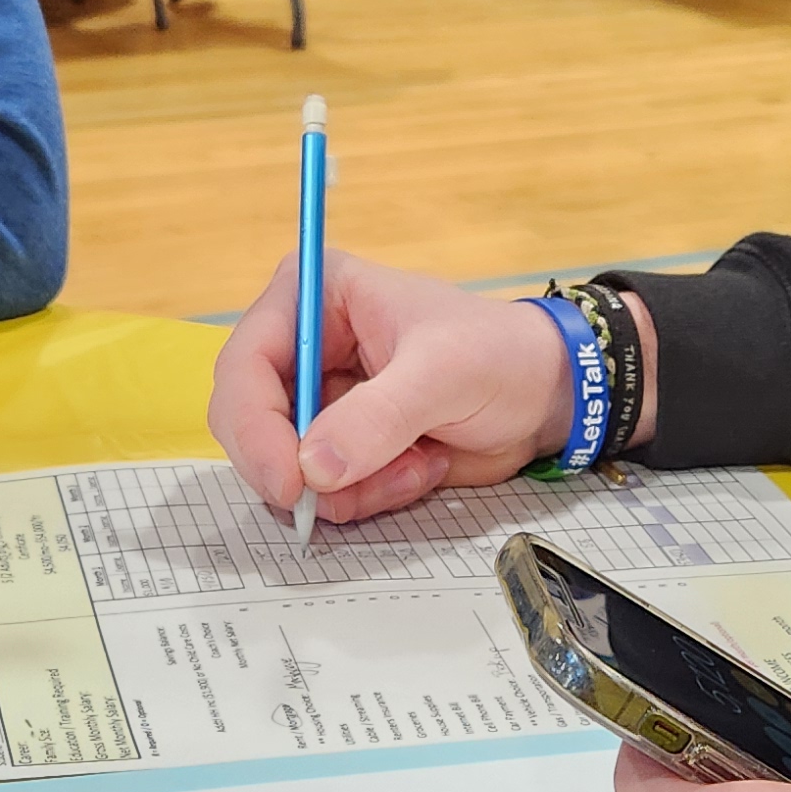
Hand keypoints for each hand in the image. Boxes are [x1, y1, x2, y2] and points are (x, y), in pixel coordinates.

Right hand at [209, 252, 628, 524]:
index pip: (244, 364)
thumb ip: (377, 417)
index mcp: (313, 295)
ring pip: (287, 469)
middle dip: (302, 470)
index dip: (253, 428)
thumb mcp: (442, 374)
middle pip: (249, 425)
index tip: (289, 484)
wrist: (546, 395)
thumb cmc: (499, 355)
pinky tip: (420, 466)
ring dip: (352, 487)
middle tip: (350, 495)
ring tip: (417, 462)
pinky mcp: (341, 444)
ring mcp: (319, 400)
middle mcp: (302, 346)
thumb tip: (312, 467)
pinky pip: (325, 493)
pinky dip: (370, 496)